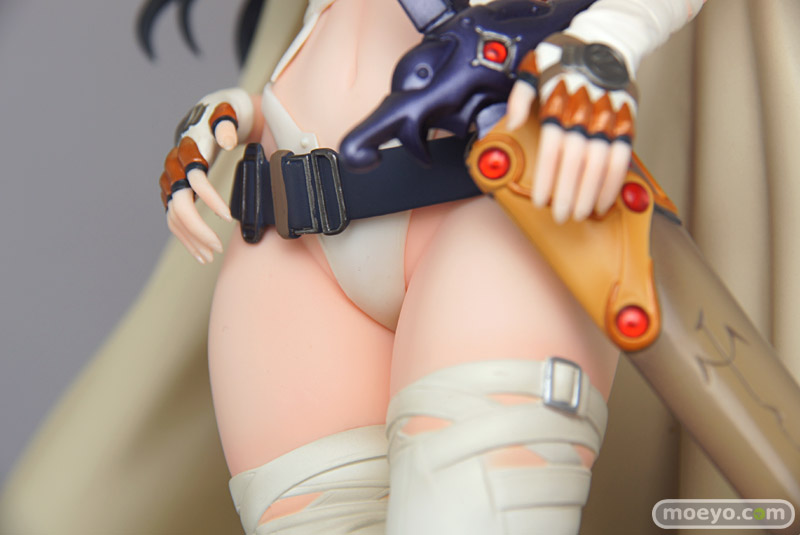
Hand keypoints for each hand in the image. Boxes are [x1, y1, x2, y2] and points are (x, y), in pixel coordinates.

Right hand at [159, 88, 253, 262]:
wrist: (210, 113)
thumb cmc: (225, 111)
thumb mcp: (229, 110)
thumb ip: (227, 124)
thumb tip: (227, 142)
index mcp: (189, 149)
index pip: (195, 180)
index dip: (210, 199)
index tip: (228, 216)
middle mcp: (175, 167)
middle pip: (178, 206)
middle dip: (197, 230)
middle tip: (217, 249)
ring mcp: (173, 180)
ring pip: (174, 217)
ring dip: (191, 239)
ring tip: (210, 256)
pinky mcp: (176, 190)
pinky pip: (176, 219)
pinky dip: (187, 237)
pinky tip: (200, 252)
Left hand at [506, 37, 636, 223]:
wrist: (604, 43)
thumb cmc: (562, 61)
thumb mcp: (532, 69)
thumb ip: (520, 98)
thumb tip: (511, 124)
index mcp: (561, 104)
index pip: (553, 149)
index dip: (547, 178)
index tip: (540, 201)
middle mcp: (585, 114)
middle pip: (577, 161)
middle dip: (569, 193)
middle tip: (560, 217)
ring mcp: (609, 120)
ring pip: (601, 163)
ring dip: (591, 193)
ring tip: (581, 215)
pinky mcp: (626, 123)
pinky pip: (623, 158)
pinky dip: (614, 183)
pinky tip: (604, 202)